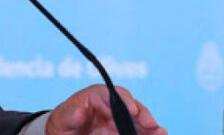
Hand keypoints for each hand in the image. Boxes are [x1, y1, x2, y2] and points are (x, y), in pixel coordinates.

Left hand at [46, 85, 166, 134]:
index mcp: (96, 96)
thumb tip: (79, 110)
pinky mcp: (121, 132)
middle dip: (144, 116)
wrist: (63, 134)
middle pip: (132, 107)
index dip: (126, 100)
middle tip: (153, 126)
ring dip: (150, 127)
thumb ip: (71, 113)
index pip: (114, 93)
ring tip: (160, 133)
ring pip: (139, 121)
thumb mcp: (63, 117)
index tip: (132, 110)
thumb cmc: (63, 124)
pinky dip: (147, 133)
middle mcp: (112, 107)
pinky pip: (137, 131)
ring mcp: (119, 121)